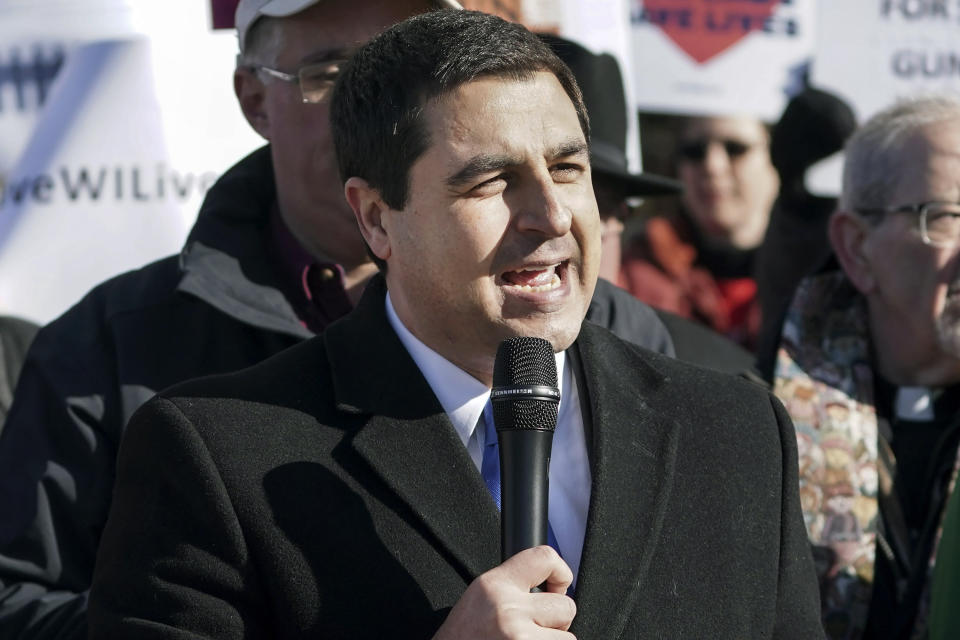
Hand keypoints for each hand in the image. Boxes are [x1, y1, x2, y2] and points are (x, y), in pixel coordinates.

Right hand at [433, 545, 575, 638]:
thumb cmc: (462, 638)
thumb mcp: (479, 599)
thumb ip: (513, 588)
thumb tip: (552, 587)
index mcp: (495, 584)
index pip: (544, 558)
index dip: (560, 572)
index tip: (557, 586)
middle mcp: (508, 609)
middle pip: (566, 607)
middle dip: (556, 622)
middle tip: (533, 630)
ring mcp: (519, 637)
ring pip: (568, 638)